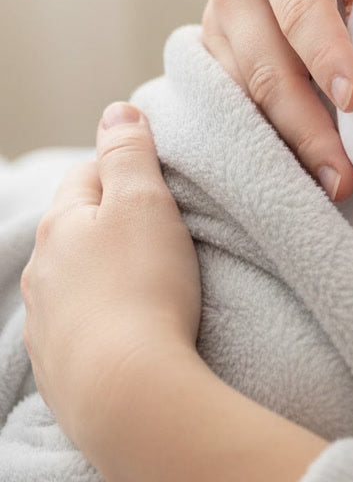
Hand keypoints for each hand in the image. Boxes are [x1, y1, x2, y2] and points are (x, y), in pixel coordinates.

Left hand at [22, 103, 329, 481]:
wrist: (128, 391)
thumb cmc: (142, 287)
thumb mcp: (144, 202)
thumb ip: (130, 152)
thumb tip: (116, 110)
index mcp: (61, 225)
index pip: (88, 175)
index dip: (123, 169)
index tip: (157, 180)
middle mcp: (41, 271)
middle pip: (78, 229)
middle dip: (112, 222)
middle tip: (161, 228)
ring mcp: (46, 323)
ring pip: (76, 279)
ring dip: (106, 273)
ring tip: (150, 281)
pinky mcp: (59, 367)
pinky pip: (81, 327)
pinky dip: (104, 319)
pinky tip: (132, 327)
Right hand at [201, 0, 352, 199]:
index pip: (299, 9)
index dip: (326, 55)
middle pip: (268, 69)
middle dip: (306, 128)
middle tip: (345, 179)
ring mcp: (221, 30)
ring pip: (248, 97)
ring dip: (287, 147)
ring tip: (332, 189)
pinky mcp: (221, 57)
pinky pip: (238, 105)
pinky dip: (268, 142)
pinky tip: (301, 178)